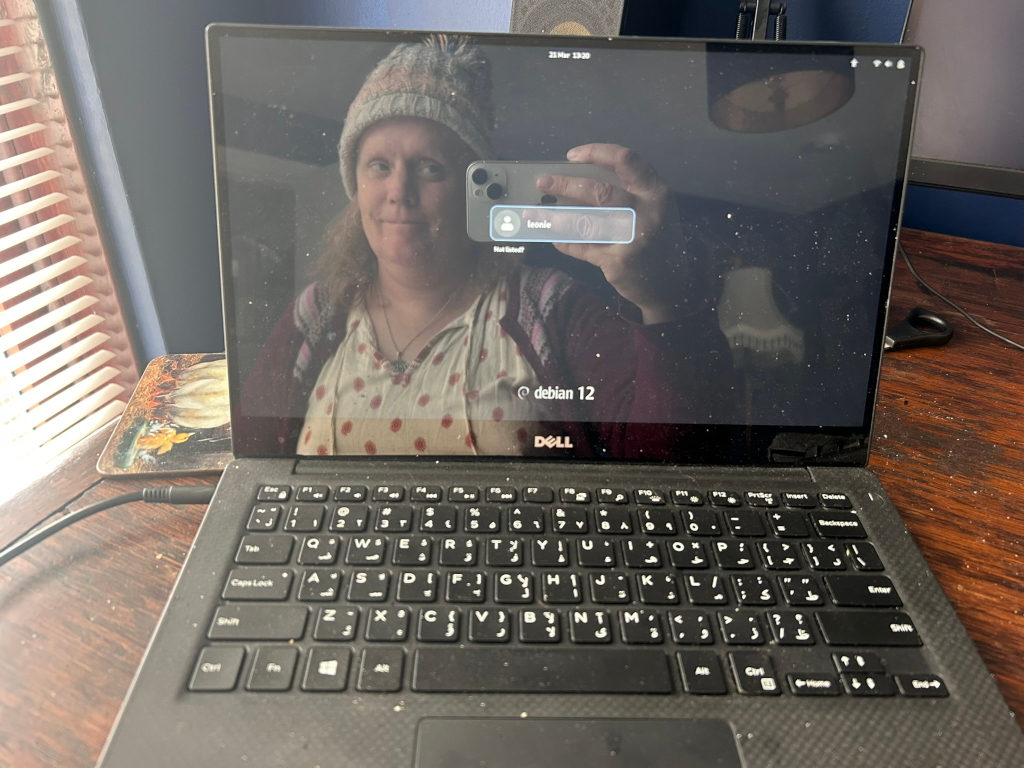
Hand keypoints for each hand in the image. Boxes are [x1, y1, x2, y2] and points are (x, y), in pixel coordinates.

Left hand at [537, 143, 689, 323]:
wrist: (669, 283)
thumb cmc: (657, 236)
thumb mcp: (653, 206)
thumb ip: (627, 190)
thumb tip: (578, 177)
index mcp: (655, 191)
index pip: (625, 160)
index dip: (595, 152)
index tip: (571, 156)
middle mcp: (646, 212)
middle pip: (599, 191)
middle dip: (565, 184)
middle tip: (542, 182)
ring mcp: (631, 239)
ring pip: (585, 222)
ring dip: (556, 216)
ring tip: (537, 212)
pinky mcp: (617, 261)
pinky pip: (583, 248)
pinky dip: (565, 243)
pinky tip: (555, 238)